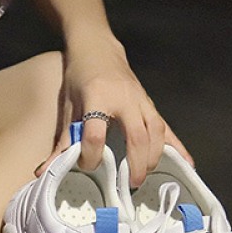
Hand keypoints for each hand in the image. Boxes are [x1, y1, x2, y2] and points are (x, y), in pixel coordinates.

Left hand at [37, 33, 192, 186]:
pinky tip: (186, 164)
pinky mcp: (150, 104)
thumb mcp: (67, 107)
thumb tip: (44, 171)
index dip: (91, 154)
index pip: (96, 132)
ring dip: (153, 157)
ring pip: (156, 132)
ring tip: (143, 176)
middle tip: (129, 184)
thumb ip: (61, 141)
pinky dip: (178, 147)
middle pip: (137, 135)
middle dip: (135, 163)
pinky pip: (167, 128)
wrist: (97, 48)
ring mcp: (141, 101)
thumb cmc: (80, 78)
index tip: (86, 165)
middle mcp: (125, 98)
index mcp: (98, 97)